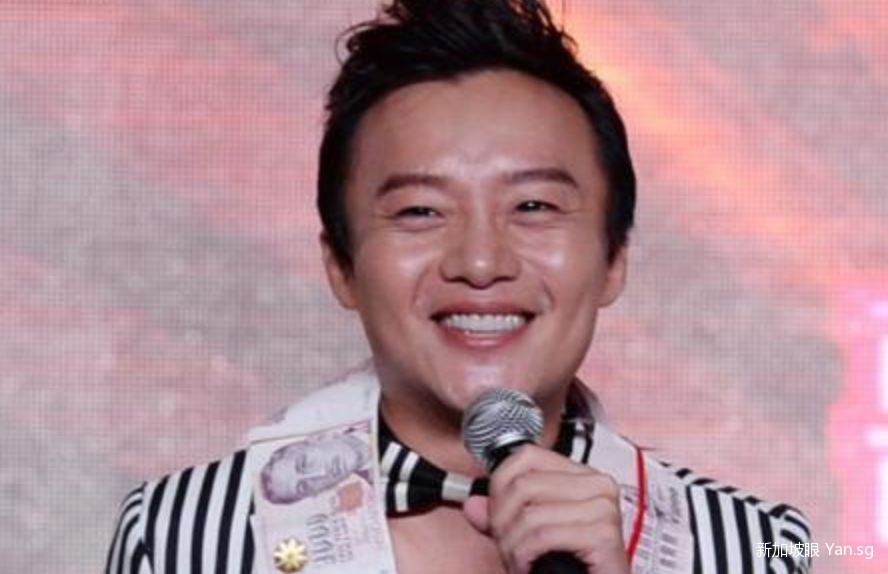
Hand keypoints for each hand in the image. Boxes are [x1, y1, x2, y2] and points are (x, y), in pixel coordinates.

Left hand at [462, 445, 629, 573]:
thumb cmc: (572, 565)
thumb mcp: (531, 535)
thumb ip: (502, 517)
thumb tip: (472, 505)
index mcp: (582, 475)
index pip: (527, 455)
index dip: (500, 483)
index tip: (496, 512)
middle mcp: (597, 484)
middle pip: (524, 484)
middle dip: (502, 520)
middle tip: (504, 545)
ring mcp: (603, 507)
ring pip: (530, 513)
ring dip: (512, 544)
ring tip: (515, 560)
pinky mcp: (604, 535)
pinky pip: (543, 536)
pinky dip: (524, 555)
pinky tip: (526, 566)